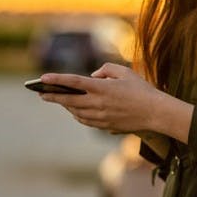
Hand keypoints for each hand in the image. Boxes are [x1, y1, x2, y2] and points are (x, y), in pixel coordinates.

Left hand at [37, 63, 191, 141]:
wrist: (155, 113)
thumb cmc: (142, 90)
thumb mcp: (125, 72)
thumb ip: (106, 69)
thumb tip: (93, 76)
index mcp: (102, 88)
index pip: (74, 82)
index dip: (56, 80)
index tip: (42, 78)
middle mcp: (98, 104)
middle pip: (69, 101)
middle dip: (53, 97)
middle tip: (41, 94)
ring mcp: (101, 117)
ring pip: (76, 112)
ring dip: (66, 106)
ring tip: (58, 100)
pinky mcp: (105, 126)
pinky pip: (86, 121)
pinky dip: (78, 115)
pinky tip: (75, 111)